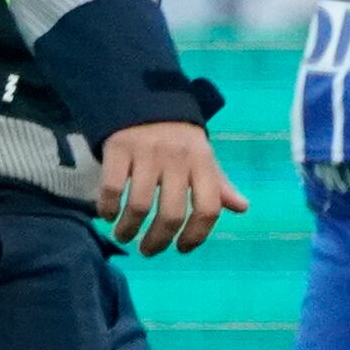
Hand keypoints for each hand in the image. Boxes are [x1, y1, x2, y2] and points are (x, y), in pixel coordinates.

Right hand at [96, 119, 242, 255]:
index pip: (208, 208)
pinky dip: (107, 207)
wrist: (145, 98)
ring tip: (124, 235)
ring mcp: (147, 153)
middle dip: (158, 240)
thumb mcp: (203, 157)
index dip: (196, 235)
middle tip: (148, 250)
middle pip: (171, 213)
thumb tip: (242, 208)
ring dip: (128, 229)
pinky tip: (107, 214)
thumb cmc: (178, 138)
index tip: (182, 249)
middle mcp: (178, 159)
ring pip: (139, 204)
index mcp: (203, 163)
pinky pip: (111, 187)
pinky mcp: (119, 148)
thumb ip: (218, 185)